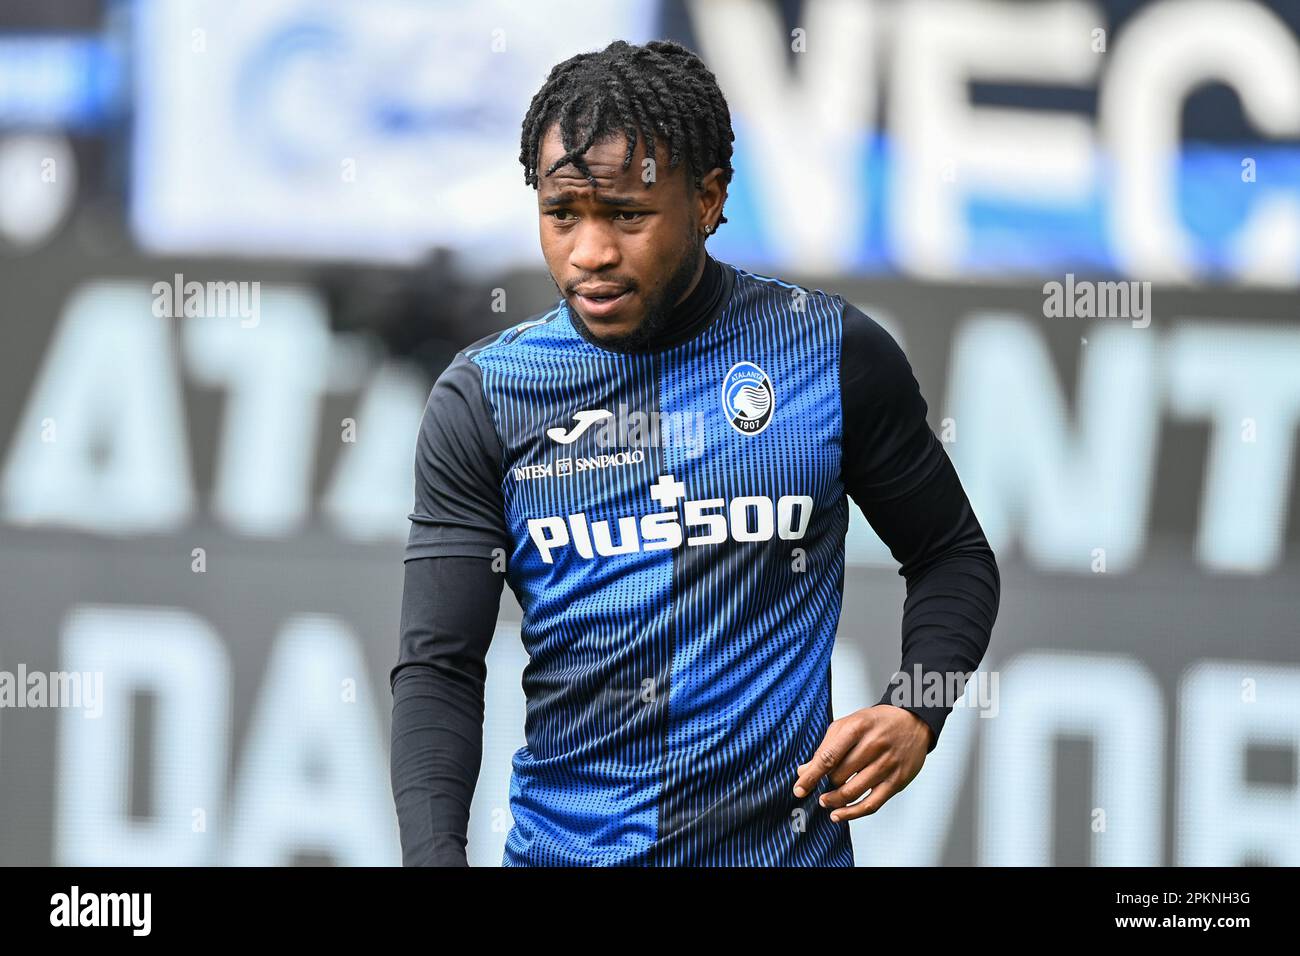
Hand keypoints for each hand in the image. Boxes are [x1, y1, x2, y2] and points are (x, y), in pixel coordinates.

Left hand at [791, 704, 931, 821]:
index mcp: (857, 728)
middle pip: (839, 775)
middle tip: (821, 785)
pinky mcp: (897, 781)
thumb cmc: (877, 723)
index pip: (828, 756)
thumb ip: (826, 747)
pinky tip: (839, 814)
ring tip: (826, 800)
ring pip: (853, 792)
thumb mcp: (848, 725)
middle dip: (825, 784)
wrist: (914, 722)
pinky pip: (871, 804)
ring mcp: (887, 764)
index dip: (811, 776)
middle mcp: (874, 745)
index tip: (799, 789)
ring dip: (834, 800)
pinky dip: (852, 813)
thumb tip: (804, 771)